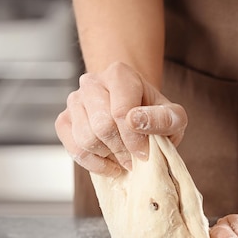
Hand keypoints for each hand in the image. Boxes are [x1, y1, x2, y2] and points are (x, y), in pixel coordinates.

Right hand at [55, 62, 186, 175]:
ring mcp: (74, 100)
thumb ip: (163, 118)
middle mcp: (92, 82)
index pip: (121, 112)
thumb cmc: (154, 114)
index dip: (134, 140)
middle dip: (121, 150)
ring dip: (108, 156)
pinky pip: (73, 148)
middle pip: (101, 126)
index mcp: (120, 74)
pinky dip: (93, 163)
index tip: (145, 153)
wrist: (133, 111)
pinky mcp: (64, 119)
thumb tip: (134, 120)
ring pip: (85, 139)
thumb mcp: (173, 117)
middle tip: (134, 158)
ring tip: (123, 158)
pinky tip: (109, 163)